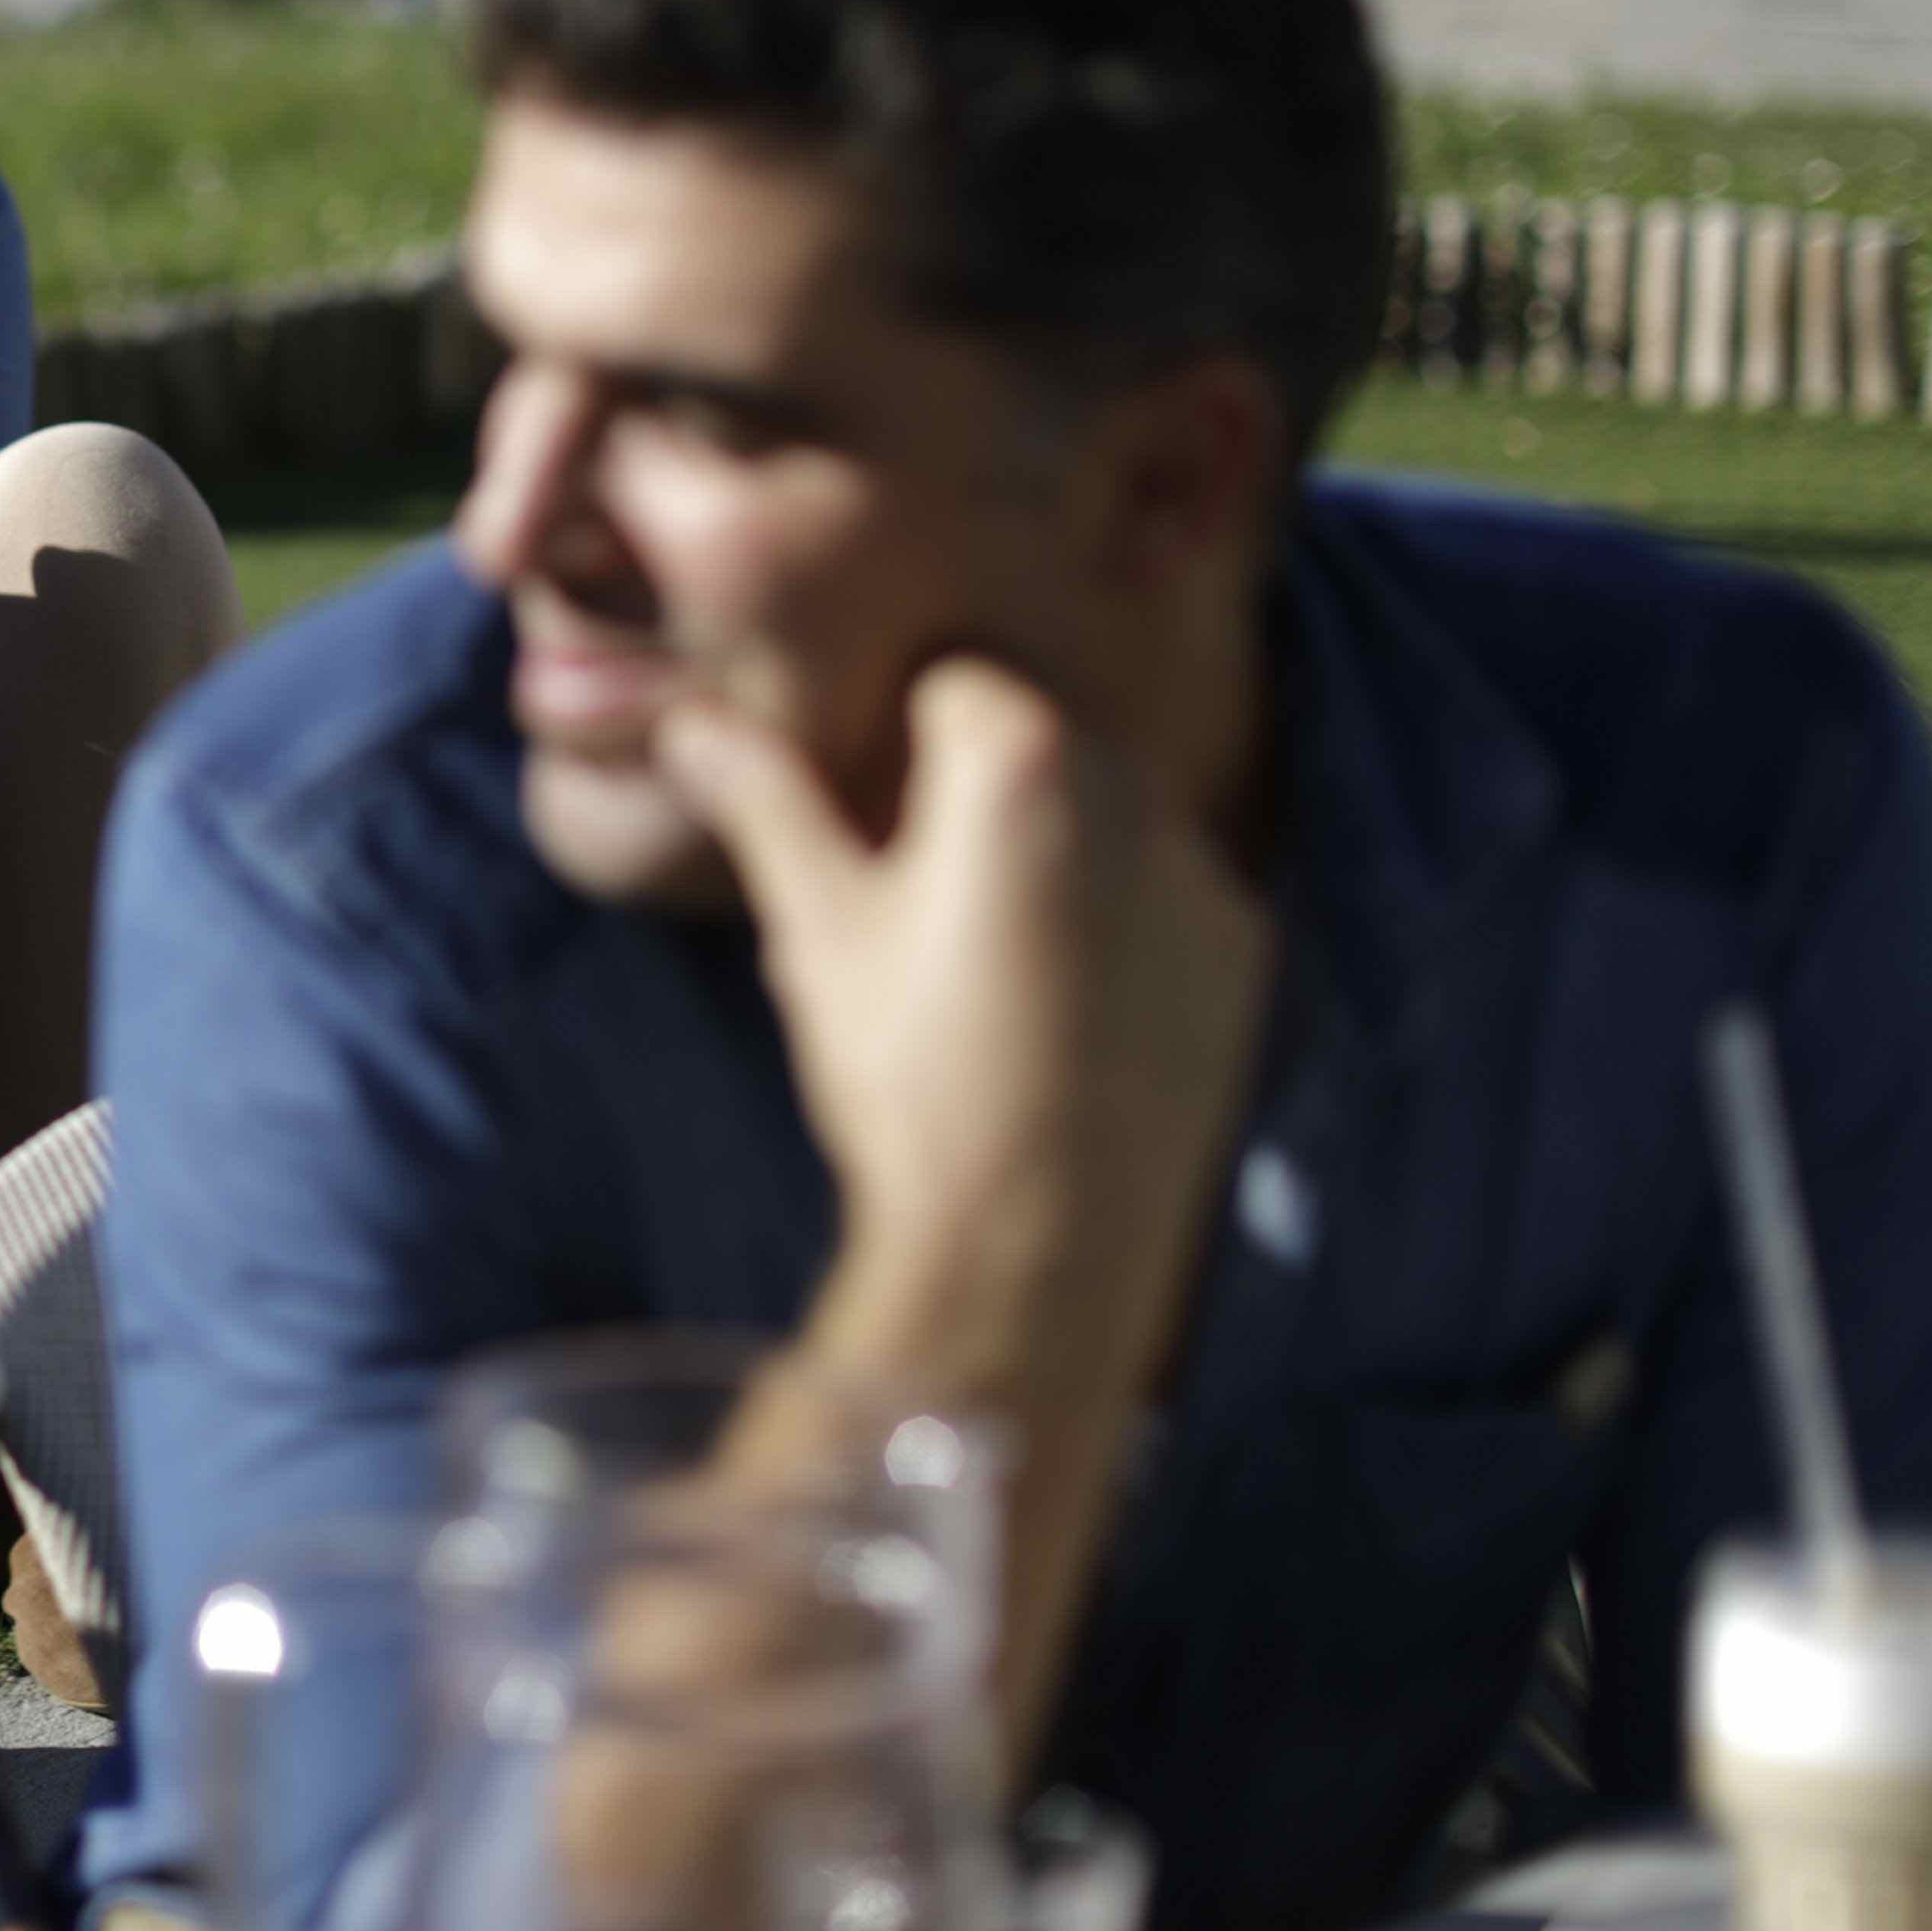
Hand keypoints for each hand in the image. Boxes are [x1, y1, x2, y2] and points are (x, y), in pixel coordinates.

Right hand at [652, 657, 1275, 1763]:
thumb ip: (763, 802)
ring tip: (985, 963)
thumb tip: (687, 726)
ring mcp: (1201, 873)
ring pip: (1107, 812)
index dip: (893, 740)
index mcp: (1019, 758)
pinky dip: (1117, 919)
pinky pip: (1166, 892)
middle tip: (911, 892)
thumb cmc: (908, 1078)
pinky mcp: (1244, 950)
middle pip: (1039, 735)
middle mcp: (1135, 790)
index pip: (950, 679)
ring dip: (1051, 847)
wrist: (1036, 1251)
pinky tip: (1057, 1008)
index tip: (865, 815)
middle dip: (975, 788)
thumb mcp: (815, 927)